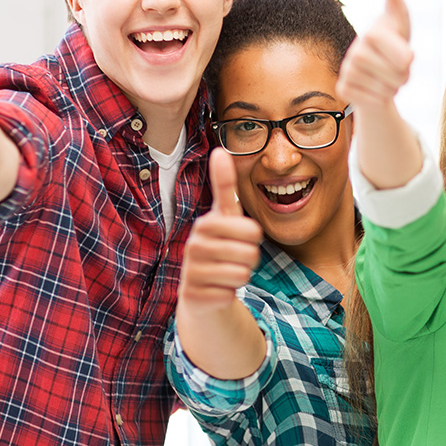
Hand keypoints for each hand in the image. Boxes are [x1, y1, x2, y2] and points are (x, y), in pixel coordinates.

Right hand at [178, 148, 262, 314]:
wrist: (201, 292)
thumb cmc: (219, 248)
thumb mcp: (224, 216)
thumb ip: (224, 185)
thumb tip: (220, 150)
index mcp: (205, 224)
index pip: (252, 230)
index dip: (254, 238)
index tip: (239, 238)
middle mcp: (194, 246)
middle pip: (250, 253)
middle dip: (250, 258)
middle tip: (234, 258)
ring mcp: (191, 271)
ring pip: (242, 274)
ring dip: (241, 276)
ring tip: (225, 273)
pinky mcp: (193, 295)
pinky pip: (231, 292)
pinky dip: (230, 293)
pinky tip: (217, 289)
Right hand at [336, 0, 413, 109]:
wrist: (375, 65)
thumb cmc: (392, 36)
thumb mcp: (399, 14)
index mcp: (371, 34)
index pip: (405, 58)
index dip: (410, 60)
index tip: (407, 53)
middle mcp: (354, 52)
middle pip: (399, 76)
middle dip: (405, 74)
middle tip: (396, 65)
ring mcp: (346, 72)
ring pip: (388, 90)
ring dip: (394, 86)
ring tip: (387, 75)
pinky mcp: (343, 89)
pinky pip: (374, 101)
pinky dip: (381, 98)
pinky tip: (375, 87)